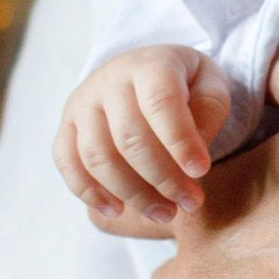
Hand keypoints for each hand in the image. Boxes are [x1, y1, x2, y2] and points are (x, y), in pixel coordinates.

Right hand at [55, 44, 232, 232]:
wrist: (146, 70)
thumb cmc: (186, 85)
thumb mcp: (211, 86)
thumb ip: (208, 114)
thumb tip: (190, 159)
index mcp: (150, 64)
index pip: (161, 102)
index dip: (180, 141)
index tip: (201, 171)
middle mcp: (109, 80)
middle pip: (128, 137)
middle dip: (162, 178)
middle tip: (190, 203)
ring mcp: (83, 103)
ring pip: (97, 156)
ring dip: (131, 193)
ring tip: (164, 213)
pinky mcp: (67, 125)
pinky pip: (67, 161)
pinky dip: (88, 191)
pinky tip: (117, 211)